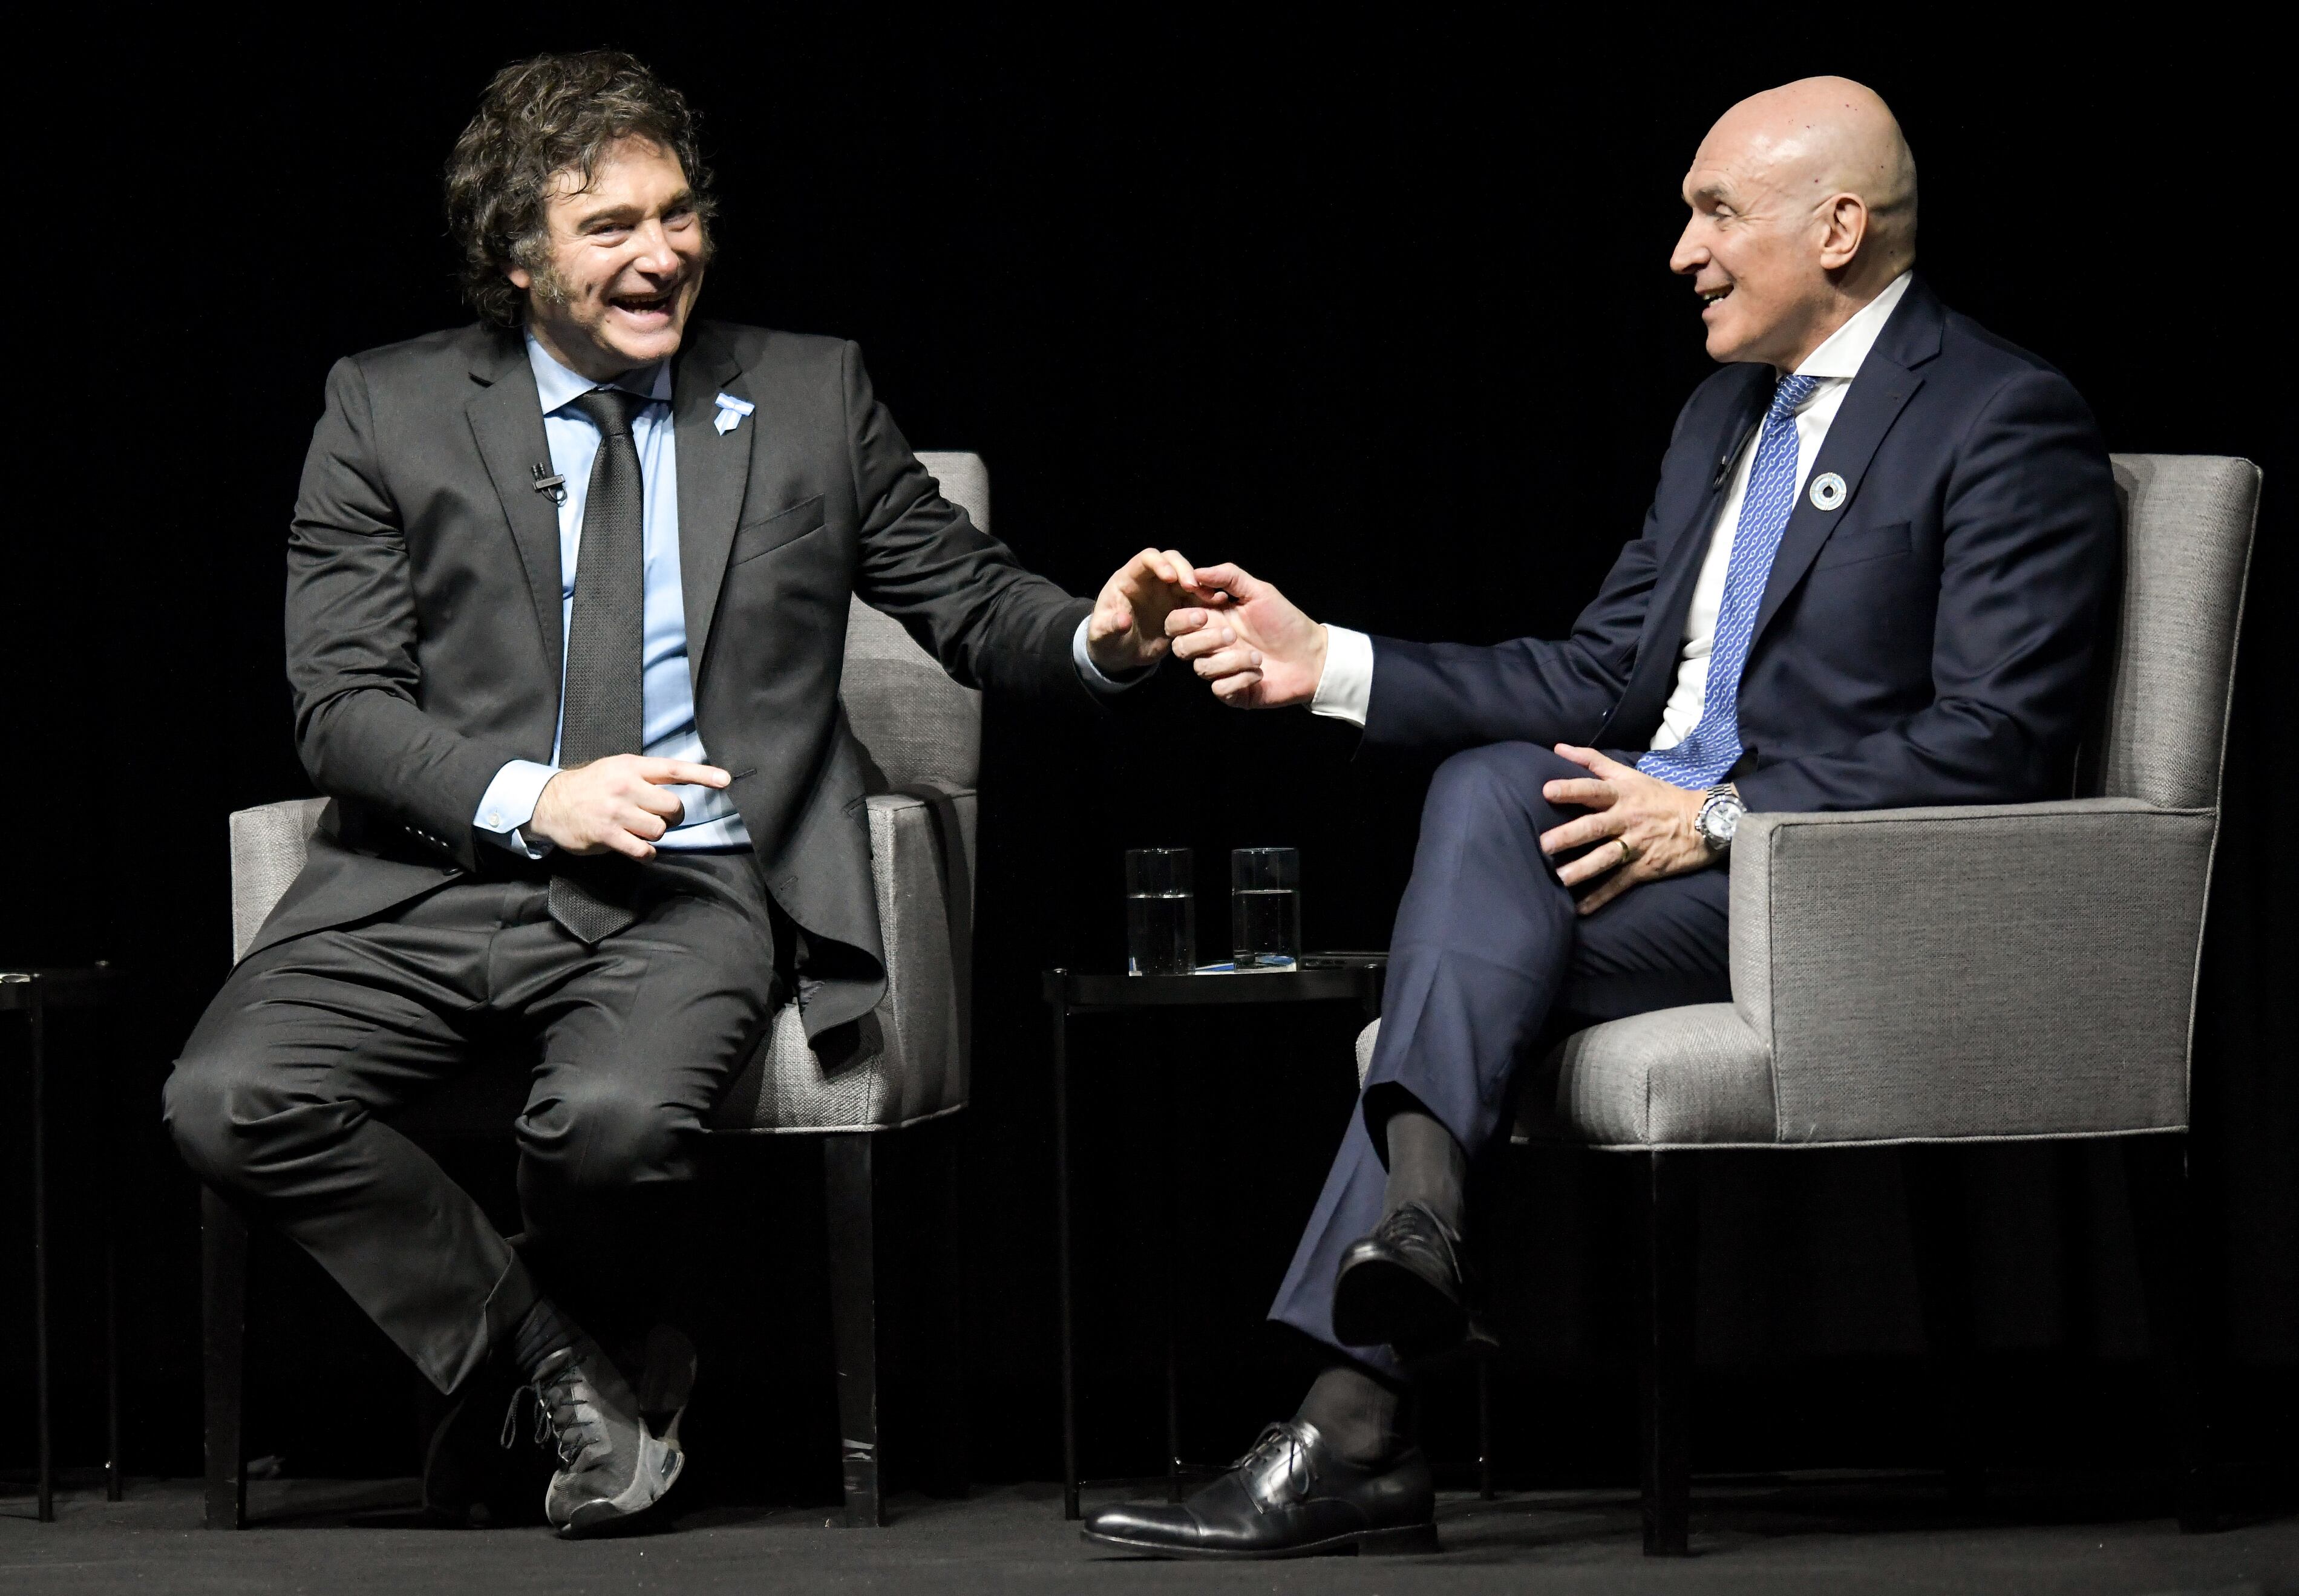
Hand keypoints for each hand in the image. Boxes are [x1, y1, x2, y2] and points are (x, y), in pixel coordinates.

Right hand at [529, 755, 729, 859]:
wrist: (551, 802)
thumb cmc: (592, 786)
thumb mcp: (618, 768)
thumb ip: (648, 776)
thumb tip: (680, 787)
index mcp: (632, 766)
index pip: (674, 768)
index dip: (703, 774)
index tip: (726, 779)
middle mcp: (626, 786)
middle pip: (673, 807)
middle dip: (672, 817)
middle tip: (658, 817)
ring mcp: (616, 811)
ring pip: (659, 829)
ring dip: (655, 834)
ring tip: (638, 829)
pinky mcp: (607, 834)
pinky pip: (643, 850)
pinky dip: (646, 854)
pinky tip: (637, 848)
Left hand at [1088, 547, 1207, 674]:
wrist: (1120, 656)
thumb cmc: (1106, 640)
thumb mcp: (1100, 636)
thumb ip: (1107, 626)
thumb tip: (1122, 620)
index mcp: (1129, 578)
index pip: (1146, 559)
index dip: (1159, 563)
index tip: (1170, 577)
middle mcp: (1152, 581)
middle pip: (1173, 561)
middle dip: (1185, 570)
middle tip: (1194, 588)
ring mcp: (1168, 593)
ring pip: (1189, 579)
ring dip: (1201, 585)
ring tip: (1212, 599)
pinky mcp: (1181, 608)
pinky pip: (1197, 599)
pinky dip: (1208, 601)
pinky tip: (1219, 606)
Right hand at [1164, 562, 1327, 707]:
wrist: (1313, 655)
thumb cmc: (1285, 622)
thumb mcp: (1259, 591)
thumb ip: (1228, 577)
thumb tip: (1196, 572)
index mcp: (1212, 621)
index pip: (1176, 622)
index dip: (1182, 619)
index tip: (1205, 614)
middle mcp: (1211, 647)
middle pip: (1180, 648)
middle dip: (1203, 641)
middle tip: (1232, 634)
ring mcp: (1220, 671)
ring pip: (1201, 669)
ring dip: (1231, 661)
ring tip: (1257, 656)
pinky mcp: (1233, 692)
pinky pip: (1220, 689)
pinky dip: (1240, 679)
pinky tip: (1260, 672)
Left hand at [1536, 745, 1709, 913]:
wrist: (1705, 821)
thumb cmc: (1660, 796)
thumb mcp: (1630, 775)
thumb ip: (1593, 761)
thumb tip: (1558, 747)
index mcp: (1623, 794)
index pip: (1593, 789)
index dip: (1571, 789)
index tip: (1547, 790)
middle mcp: (1627, 819)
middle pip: (1595, 826)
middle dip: (1570, 835)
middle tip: (1544, 844)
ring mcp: (1637, 845)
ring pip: (1606, 858)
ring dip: (1582, 869)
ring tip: (1559, 879)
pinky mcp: (1645, 868)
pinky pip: (1618, 884)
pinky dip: (1600, 898)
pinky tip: (1579, 910)